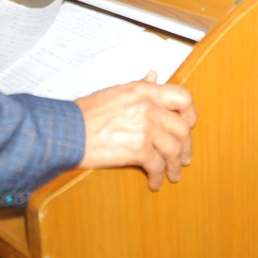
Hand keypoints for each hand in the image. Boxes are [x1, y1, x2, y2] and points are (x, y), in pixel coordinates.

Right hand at [76, 71, 196, 190]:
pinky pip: (157, 166)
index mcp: (144, 90)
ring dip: (175, 165)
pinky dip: (158, 176)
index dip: (190, 114)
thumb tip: (154, 75)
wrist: (67, 131)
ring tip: (173, 174)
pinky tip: (155, 182)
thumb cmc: (85, 113)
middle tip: (184, 157)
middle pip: (182, 128)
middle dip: (185, 147)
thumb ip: (140, 86)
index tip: (189, 125)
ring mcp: (145, 128)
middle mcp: (148, 107)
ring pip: (174, 149)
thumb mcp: (116, 91)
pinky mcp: (138, 149)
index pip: (183, 97)